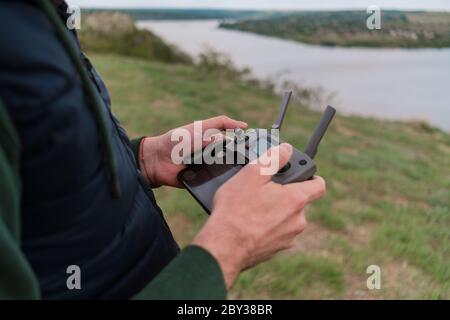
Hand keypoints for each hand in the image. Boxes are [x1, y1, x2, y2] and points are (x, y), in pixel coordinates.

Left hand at [139, 116, 246, 186]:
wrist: (155, 163)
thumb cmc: (169, 143)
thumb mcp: (185, 137)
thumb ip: (202, 137)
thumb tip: (220, 140)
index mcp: (204, 132)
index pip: (222, 124)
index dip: (234, 124)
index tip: (245, 127)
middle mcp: (207, 145)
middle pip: (227, 143)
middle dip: (236, 146)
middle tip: (247, 149)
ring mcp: (206, 160)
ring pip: (223, 160)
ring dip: (229, 162)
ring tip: (239, 163)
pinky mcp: (203, 174)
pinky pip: (214, 176)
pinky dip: (220, 176)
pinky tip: (226, 177)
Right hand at [192, 143, 325, 288]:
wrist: (223, 247)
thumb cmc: (236, 210)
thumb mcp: (252, 174)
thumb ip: (273, 158)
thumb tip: (286, 149)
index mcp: (296, 199)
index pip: (319, 185)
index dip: (312, 176)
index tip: (301, 174)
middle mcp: (297, 221)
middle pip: (298, 201)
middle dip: (283, 194)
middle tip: (262, 190)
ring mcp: (287, 238)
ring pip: (286, 218)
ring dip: (274, 212)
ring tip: (251, 208)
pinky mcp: (275, 250)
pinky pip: (275, 233)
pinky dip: (266, 227)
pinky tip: (248, 224)